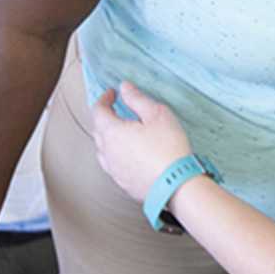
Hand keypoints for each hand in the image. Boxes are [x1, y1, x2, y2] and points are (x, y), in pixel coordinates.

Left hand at [91, 81, 193, 202]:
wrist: (176, 185)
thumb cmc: (168, 147)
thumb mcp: (156, 114)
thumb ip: (137, 98)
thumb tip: (124, 87)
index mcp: (112, 132)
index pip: (98, 111)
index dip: (103, 99)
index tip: (111, 93)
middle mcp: (107, 152)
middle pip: (98, 130)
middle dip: (105, 117)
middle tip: (115, 109)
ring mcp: (114, 170)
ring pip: (103, 150)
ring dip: (108, 137)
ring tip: (121, 131)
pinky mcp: (123, 184)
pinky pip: (113, 165)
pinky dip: (116, 154)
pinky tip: (128, 153)